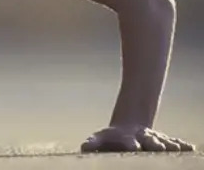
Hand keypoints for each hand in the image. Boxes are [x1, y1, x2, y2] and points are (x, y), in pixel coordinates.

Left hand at [81, 125, 195, 152]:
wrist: (129, 126)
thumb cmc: (111, 138)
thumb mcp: (100, 139)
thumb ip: (93, 143)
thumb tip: (84, 147)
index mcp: (126, 139)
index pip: (128, 142)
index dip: (130, 144)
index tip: (134, 146)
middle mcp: (142, 138)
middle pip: (149, 140)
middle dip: (154, 144)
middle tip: (159, 148)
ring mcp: (154, 139)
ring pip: (163, 141)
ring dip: (169, 145)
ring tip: (174, 149)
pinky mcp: (163, 141)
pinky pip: (174, 143)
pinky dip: (181, 145)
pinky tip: (190, 148)